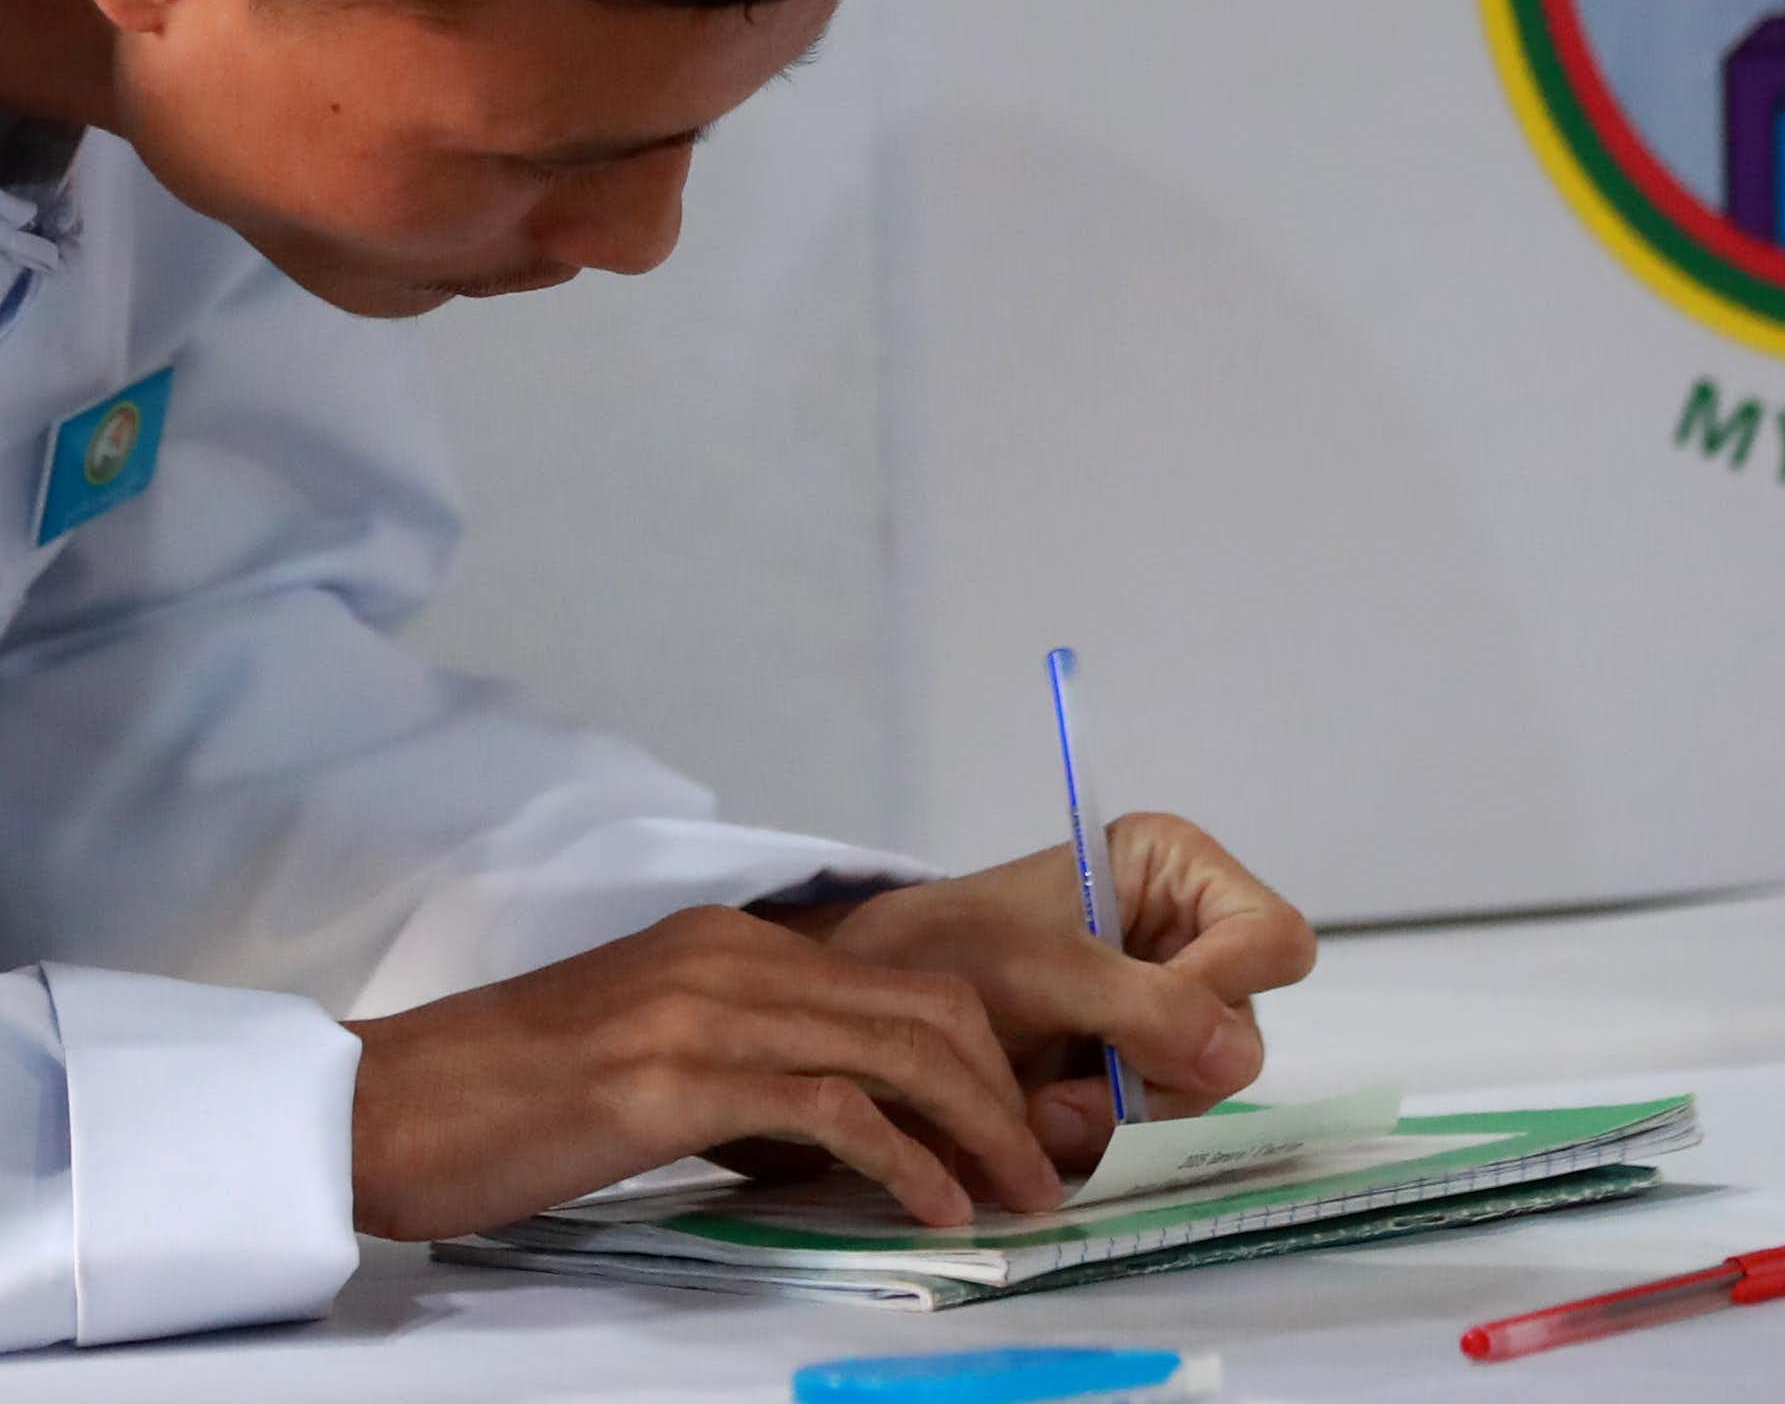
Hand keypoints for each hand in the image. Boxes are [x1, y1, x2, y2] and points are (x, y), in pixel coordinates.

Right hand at [343, 904, 1064, 1241]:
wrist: (379, 1108)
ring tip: (1015, 1196)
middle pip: (924, 1007)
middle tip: (1041, 1171)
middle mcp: (736, 956)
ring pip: (896, 1051)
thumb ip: (743, 1065)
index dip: (979, 1052)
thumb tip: (831, 1128)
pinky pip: (831, 1111)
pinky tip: (934, 1206)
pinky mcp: (676, 1080)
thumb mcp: (649, 1056)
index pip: (901, 981)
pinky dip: (903, 1159)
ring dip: (975, 1128)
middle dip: (1002, 1091)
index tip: (1014, 1125)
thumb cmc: (504, 1100)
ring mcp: (708, 1011)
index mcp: (734, 943)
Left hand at [825, 813, 1318, 1168]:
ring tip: (1036, 1108)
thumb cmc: (951, 949)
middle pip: (1241, 1029)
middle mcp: (1189, 932)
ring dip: (1120, 1114)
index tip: (1149, 1031)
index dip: (1225, 990)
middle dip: (1155, 1075)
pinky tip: (1039, 1116)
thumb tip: (1236, 1056)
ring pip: (1203, 1088)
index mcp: (1179, 869)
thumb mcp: (1046, 969)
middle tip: (1066, 1095)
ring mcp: (1167, 1003)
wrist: (875, 1002)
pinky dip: (1101, 1132)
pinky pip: (1160, 1120)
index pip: (1273, 939)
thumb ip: (1145, 1008)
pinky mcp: (1137, 1063)